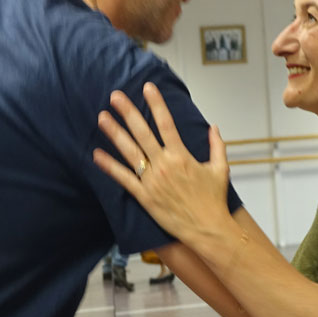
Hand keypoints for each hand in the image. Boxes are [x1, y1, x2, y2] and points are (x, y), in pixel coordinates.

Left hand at [93, 82, 230, 244]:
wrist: (208, 229)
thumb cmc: (214, 201)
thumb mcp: (220, 169)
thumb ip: (217, 145)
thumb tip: (213, 127)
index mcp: (181, 156)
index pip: (166, 123)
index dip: (156, 103)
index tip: (147, 88)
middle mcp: (164, 165)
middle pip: (142, 132)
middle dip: (128, 112)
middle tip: (115, 96)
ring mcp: (152, 180)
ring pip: (129, 151)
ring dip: (114, 133)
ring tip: (102, 118)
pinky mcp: (144, 197)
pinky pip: (123, 179)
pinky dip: (109, 166)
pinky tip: (97, 154)